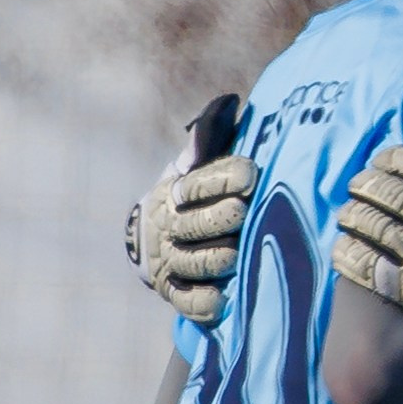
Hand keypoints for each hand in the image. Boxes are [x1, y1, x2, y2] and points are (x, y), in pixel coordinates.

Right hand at [126, 92, 253, 327]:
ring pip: (192, 262)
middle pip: (193, 224)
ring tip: (234, 254)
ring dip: (213, 258)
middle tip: (241, 212)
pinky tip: (222, 301)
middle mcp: (171, 226)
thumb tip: (229, 101)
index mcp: (178, 190)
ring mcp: (172, 261)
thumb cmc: (193, 196)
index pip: (197, 183)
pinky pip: (187, 300)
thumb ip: (212, 138)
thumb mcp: (197, 165)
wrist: (152, 239)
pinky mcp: (174, 292)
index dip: (222, 177)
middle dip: (217, 217)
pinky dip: (202, 302)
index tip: (250, 173)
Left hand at [335, 129, 402, 364]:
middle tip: (356, 184)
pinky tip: (341, 248)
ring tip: (345, 213)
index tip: (381, 159)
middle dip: (368, 185)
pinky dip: (350, 254)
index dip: (396, 160)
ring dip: (354, 215)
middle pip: (391, 195)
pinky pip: (368, 265)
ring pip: (375, 226)